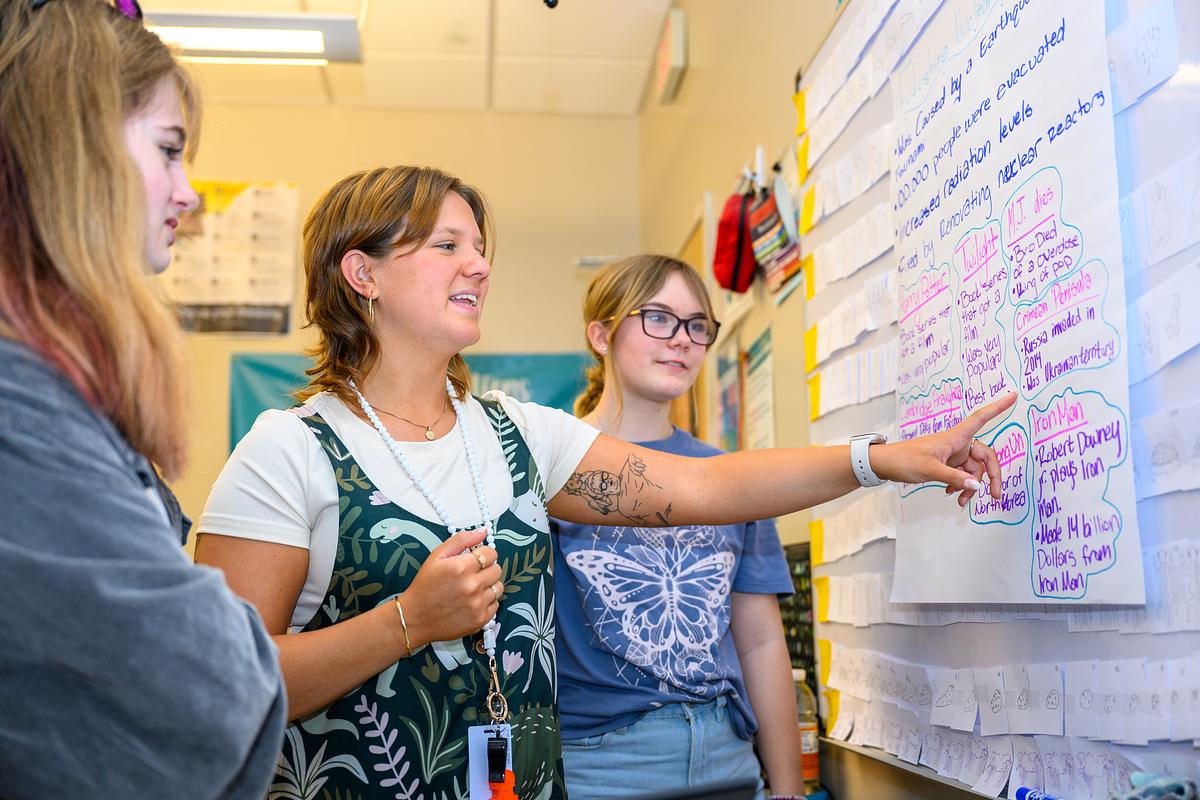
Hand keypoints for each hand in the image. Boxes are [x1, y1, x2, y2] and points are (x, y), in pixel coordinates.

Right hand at [398, 528, 502, 649]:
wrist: (415, 618)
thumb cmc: (425, 585)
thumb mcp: (437, 556)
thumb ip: (461, 540)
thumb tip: (483, 531)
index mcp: (461, 568)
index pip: (491, 554)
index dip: (483, 554)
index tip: (475, 559)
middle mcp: (472, 586)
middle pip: (497, 570)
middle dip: (487, 569)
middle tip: (473, 574)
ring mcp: (478, 605)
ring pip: (498, 587)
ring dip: (488, 586)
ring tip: (472, 588)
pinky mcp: (480, 619)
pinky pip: (495, 604)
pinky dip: (487, 602)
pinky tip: (472, 601)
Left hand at [873, 392, 1016, 506]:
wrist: (885, 464)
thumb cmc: (904, 460)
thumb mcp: (930, 470)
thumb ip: (955, 478)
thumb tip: (977, 486)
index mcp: (955, 437)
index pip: (981, 418)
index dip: (998, 407)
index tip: (1013, 396)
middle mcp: (957, 443)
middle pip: (985, 456)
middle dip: (990, 476)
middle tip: (994, 496)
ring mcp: (952, 454)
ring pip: (973, 470)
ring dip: (971, 486)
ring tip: (961, 501)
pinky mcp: (946, 464)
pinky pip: (963, 474)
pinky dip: (961, 485)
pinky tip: (952, 493)